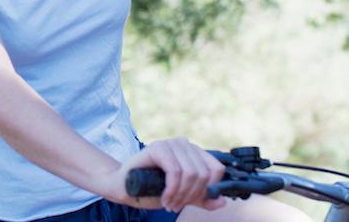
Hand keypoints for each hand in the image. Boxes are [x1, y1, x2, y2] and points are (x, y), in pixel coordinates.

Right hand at [96, 137, 227, 213]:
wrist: (125, 187)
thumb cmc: (153, 189)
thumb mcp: (184, 196)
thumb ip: (202, 198)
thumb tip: (222, 201)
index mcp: (194, 152)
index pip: (216, 169)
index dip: (209, 189)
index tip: (193, 200)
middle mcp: (184, 144)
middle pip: (204, 174)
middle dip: (191, 195)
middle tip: (176, 205)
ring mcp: (171, 143)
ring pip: (191, 173)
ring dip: (181, 195)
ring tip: (170, 203)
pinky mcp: (158, 147)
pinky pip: (175, 171)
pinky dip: (172, 189)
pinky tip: (165, 197)